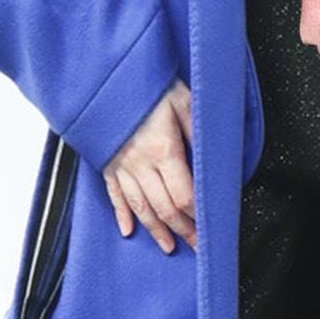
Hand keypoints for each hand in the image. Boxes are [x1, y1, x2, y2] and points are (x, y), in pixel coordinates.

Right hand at [102, 76, 196, 252]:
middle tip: (195, 245)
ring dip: (155, 229)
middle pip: (163, 207)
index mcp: (163, 149)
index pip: (183, 195)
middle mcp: (140, 162)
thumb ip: (197, 129)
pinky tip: (127, 229)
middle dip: (181, 230)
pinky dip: (122, 213)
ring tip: (167, 246)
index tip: (208, 228)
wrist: (107, 72)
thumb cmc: (149, 82)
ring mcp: (120, 163)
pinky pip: (114, 194)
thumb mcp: (184, 99)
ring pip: (139, 206)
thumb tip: (214, 153)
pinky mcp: (106, 160)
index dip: (197, 216)